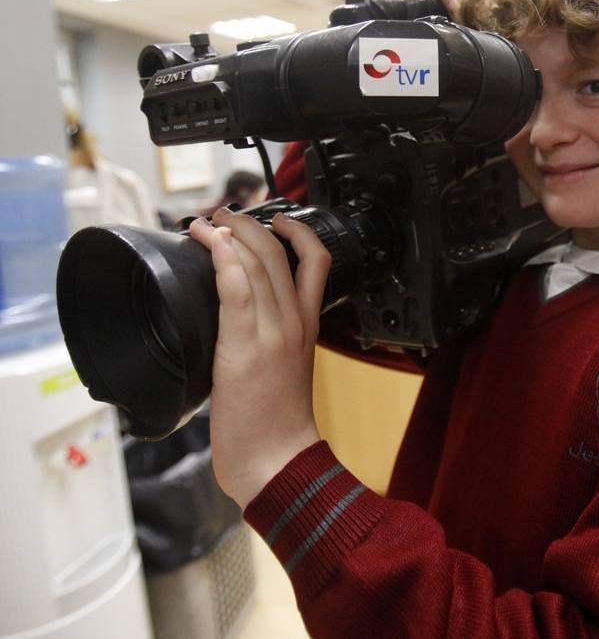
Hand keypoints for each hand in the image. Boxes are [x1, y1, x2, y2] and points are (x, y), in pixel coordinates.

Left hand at [188, 209, 330, 506]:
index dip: (296, 230)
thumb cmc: (276, 425)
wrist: (279, 460)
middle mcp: (295, 321)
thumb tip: (238, 319)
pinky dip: (223, 257)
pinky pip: (237, 288)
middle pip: (281, 251)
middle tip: (225, 215)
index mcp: (308, 325)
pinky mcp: (245, 347)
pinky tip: (209, 243)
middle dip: (250, 222)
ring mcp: (273, 332)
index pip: (315, 259)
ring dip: (229, 232)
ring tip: (206, 224)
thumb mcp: (284, 369)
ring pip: (257, 261)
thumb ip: (269, 339)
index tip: (272, 220)